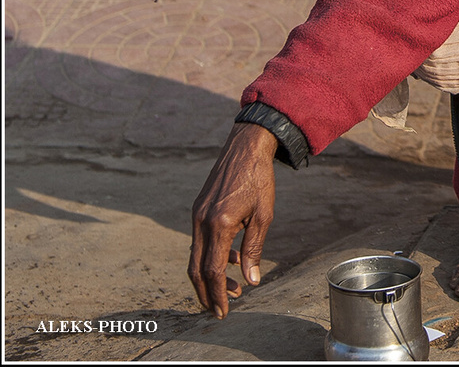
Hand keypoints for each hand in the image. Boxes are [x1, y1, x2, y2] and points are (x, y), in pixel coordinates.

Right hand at [188, 122, 277, 318]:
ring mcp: (196, 215)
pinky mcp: (198, 209)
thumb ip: (254, 249)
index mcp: (218, 224)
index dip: (217, 294)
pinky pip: (200, 241)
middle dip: (207, 293)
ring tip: (233, 287)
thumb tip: (251, 280)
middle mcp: (201, 221)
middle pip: (196, 269)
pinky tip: (232, 259)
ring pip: (195, 256)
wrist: (246, 147)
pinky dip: (211, 256)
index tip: (223, 311)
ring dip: (210, 276)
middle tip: (220, 310)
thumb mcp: (264, 216)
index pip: (212, 270)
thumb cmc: (259, 179)